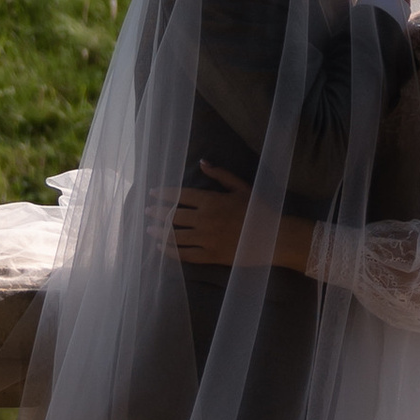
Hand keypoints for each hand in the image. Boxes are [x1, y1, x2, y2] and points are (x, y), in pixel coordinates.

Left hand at [150, 164, 318, 279]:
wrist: (273, 238)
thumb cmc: (258, 210)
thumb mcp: (241, 187)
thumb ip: (220, 174)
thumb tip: (202, 162)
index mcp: (211, 201)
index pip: (180, 196)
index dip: (163, 194)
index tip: (152, 193)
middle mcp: (204, 220)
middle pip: (172, 216)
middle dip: (156, 212)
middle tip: (146, 211)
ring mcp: (206, 240)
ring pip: (174, 236)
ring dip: (159, 232)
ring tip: (149, 229)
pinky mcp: (209, 257)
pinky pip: (183, 255)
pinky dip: (169, 251)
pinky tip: (160, 248)